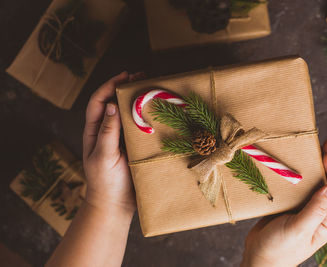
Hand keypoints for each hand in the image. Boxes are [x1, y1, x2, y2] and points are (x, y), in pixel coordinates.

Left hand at [83, 71, 141, 216]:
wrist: (115, 205)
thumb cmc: (105, 182)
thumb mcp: (104, 156)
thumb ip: (107, 132)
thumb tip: (111, 105)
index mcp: (94, 131)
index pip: (98, 102)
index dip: (109, 86)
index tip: (124, 77)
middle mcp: (107, 131)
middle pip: (113, 103)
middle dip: (124, 87)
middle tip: (140, 76)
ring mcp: (120, 138)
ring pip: (127, 113)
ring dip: (136, 99)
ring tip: (149, 87)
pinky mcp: (132, 146)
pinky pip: (138, 127)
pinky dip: (145, 116)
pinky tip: (155, 111)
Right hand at [241, 140, 326, 266]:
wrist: (258, 257)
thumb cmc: (280, 249)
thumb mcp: (298, 229)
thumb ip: (315, 209)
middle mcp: (319, 213)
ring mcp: (304, 208)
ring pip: (314, 183)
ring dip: (315, 166)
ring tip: (315, 149)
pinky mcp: (290, 206)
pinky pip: (298, 187)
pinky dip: (298, 174)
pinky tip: (295, 163)